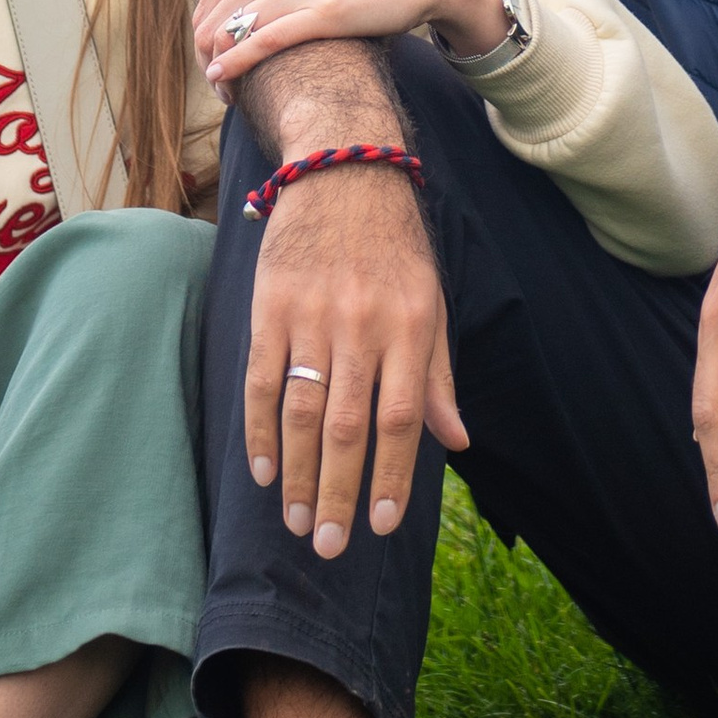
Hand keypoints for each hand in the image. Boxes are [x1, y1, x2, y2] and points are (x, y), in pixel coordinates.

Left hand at [197, 0, 500, 84]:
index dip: (202, 34)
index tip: (212, 60)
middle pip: (211, 19)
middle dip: (205, 58)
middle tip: (217, 87)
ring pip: (228, 33)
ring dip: (218, 70)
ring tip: (226, 96)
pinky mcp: (321, 12)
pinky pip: (259, 42)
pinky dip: (234, 65)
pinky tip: (225, 82)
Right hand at [245, 161, 467, 552]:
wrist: (344, 172)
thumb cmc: (396, 248)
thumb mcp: (432, 304)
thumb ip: (438, 376)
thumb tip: (455, 441)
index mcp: (410, 328)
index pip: (401, 419)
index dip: (390, 477)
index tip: (379, 526)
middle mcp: (362, 325)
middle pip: (347, 427)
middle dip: (337, 492)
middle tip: (329, 546)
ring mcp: (311, 317)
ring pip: (302, 412)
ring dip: (298, 474)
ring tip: (298, 522)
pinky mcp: (270, 307)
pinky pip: (261, 381)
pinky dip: (261, 430)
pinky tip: (265, 471)